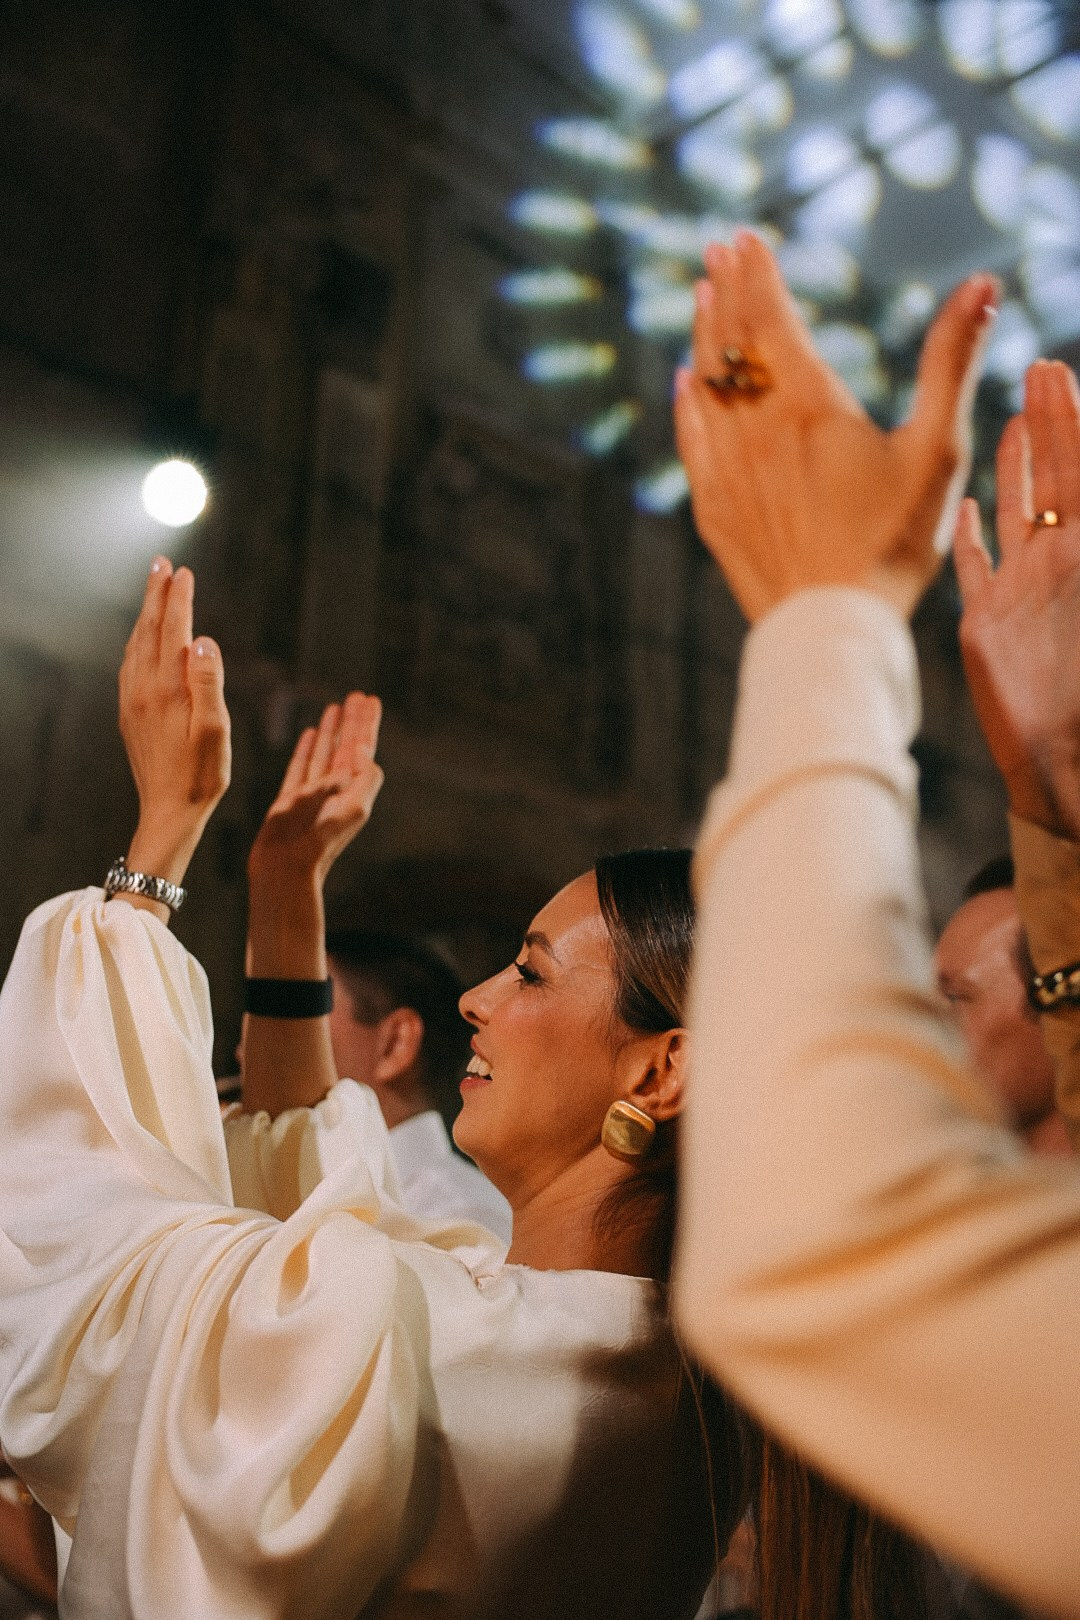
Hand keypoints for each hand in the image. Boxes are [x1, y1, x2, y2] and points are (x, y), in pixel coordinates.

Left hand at [119, 559, 229, 885]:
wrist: (168, 811)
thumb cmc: (201, 774)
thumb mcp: (215, 730)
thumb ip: (209, 682)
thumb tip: (203, 640)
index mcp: (168, 688)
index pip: (173, 630)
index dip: (180, 599)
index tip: (184, 571)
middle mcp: (143, 688)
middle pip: (149, 630)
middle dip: (157, 595)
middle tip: (161, 564)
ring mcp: (133, 701)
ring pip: (137, 645)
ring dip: (147, 615)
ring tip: (155, 592)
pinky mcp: (130, 714)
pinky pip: (131, 665)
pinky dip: (139, 642)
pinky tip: (143, 641)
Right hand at [248, 693, 383, 887]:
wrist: (286, 869)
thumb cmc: (319, 842)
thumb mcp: (354, 809)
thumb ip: (363, 777)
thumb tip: (362, 748)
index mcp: (353, 789)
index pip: (363, 748)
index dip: (368, 724)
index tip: (372, 700)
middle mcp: (336, 789)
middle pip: (346, 746)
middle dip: (352, 721)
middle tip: (357, 695)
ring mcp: (313, 792)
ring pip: (325, 752)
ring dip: (331, 730)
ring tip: (335, 706)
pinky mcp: (291, 798)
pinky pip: (301, 766)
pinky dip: (308, 748)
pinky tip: (310, 733)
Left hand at [674, 231, 998, 622]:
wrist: (832, 626)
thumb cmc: (894, 543)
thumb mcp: (937, 450)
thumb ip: (951, 362)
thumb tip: (982, 285)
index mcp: (808, 406)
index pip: (768, 319)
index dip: (755, 274)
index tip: (744, 236)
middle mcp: (755, 430)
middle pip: (731, 344)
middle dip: (726, 289)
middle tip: (717, 250)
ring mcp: (726, 471)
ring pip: (705, 386)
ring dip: (702, 336)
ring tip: (700, 297)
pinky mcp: (712, 511)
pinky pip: (690, 441)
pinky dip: (687, 402)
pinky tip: (684, 383)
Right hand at [953, 360, 1079, 839]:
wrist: (1060, 761)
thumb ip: (1075, 547)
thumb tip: (1075, 511)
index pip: (1078, 472)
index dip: (1071, 421)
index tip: (1061, 372)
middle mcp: (1054, 566)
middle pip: (1051, 479)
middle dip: (1050, 424)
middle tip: (1044, 370)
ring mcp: (1020, 593)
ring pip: (1018, 514)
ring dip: (1018, 467)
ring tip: (1015, 423)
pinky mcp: (988, 624)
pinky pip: (978, 569)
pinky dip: (974, 537)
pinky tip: (969, 511)